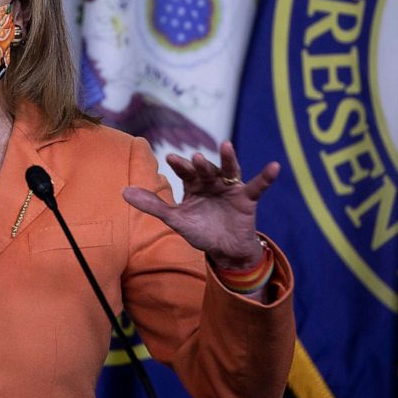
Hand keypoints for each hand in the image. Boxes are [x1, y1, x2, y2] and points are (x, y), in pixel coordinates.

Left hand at [122, 141, 279, 270]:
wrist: (224, 251)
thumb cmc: (199, 231)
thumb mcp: (175, 219)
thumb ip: (152, 205)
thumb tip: (122, 192)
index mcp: (193, 185)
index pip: (185, 172)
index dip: (180, 165)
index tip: (172, 158)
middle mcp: (212, 182)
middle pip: (206, 169)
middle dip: (201, 164)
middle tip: (196, 158)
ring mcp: (230, 188)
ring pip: (230, 170)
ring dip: (229, 159)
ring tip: (226, 146)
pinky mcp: (247, 199)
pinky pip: (258, 185)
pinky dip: (266, 177)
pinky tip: (275, 167)